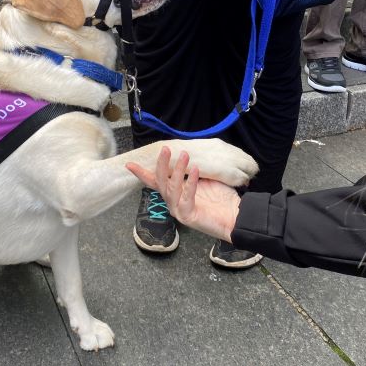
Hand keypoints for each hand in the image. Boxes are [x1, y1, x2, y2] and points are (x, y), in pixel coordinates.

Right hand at [126, 147, 240, 241]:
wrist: (235, 216)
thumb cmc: (220, 198)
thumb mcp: (203, 179)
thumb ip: (190, 171)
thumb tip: (184, 154)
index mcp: (174, 194)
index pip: (155, 182)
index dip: (142, 173)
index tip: (130, 164)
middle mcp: (173, 203)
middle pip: (161, 182)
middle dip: (162, 165)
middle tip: (166, 149)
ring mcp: (179, 210)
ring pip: (172, 189)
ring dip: (177, 170)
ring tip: (184, 155)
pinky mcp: (188, 216)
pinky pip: (187, 197)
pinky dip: (190, 183)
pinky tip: (194, 170)